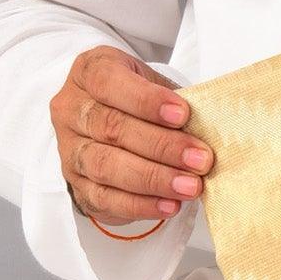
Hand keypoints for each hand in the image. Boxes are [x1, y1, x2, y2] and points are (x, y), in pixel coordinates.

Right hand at [52, 46, 211, 224]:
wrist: (109, 128)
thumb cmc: (138, 102)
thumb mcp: (154, 87)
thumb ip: (174, 102)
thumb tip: (210, 126)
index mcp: (88, 73)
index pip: (108, 82)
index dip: (146, 100)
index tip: (183, 115)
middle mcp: (71, 110)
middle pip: (111, 127)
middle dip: (162, 146)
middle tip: (200, 160)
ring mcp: (69, 150)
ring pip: (106, 166)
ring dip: (154, 179)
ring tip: (191, 186)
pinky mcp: (77, 185)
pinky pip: (105, 199)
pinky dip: (140, 205)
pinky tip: (170, 206)